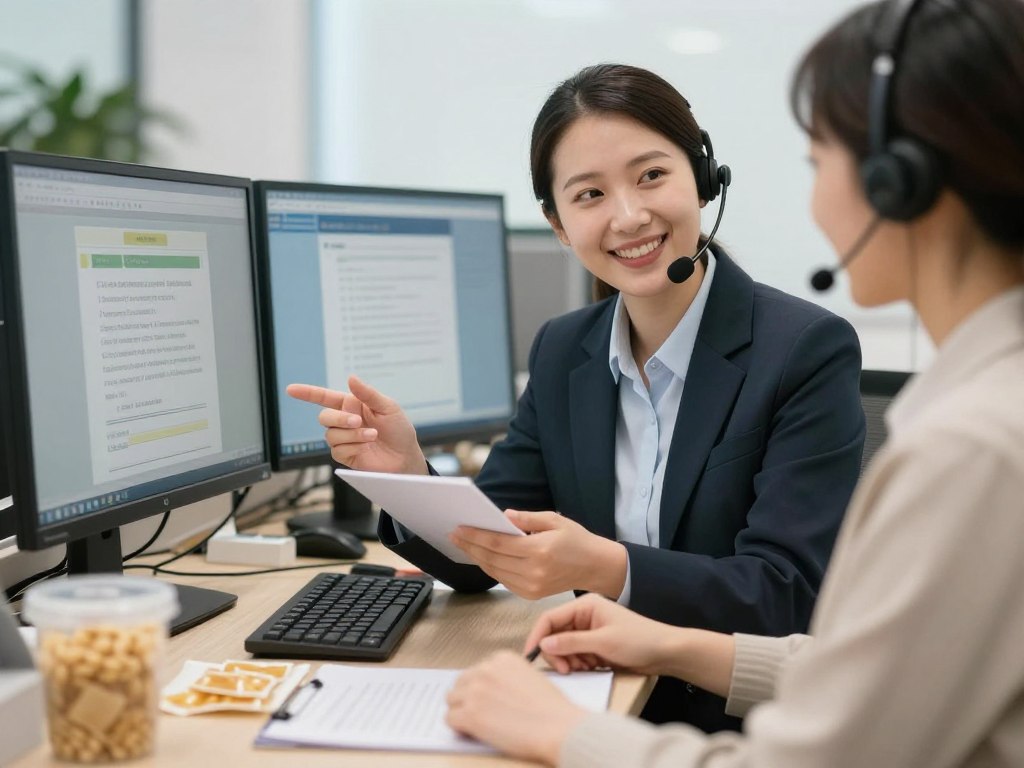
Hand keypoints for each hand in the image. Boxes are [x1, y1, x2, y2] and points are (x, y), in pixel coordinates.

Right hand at [286, 375, 426, 474]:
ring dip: (351, 434)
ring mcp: (344, 439)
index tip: (291, 390)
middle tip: (358, 421)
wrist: (406, 457)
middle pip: (324, 416)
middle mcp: (345, 421)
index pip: (324, 397)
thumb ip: (368, 394)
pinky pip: (337, 450)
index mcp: (352, 405)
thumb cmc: (399, 430)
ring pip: (330, 434)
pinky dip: (352, 446)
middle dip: (339, 418)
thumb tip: (351, 378)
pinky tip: (366, 447)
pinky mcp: (346, 455)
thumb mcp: (388, 407)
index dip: (307, 393)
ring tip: (372, 436)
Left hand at [445, 650, 586, 765]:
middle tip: (480, 712)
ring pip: (452, 699)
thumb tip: (492, 690)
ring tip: (477, 723)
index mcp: (502, 658)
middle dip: (468, 697)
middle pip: (461, 682)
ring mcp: (475, 691)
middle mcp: (486, 670)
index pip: (477, 669)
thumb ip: (507, 677)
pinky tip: (473, 732)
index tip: (486, 697)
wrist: (558, 726)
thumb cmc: (551, 708)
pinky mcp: (470, 714)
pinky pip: (450, 719)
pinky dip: (459, 727)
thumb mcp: (530, 677)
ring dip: (461, 710)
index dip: (480, 686)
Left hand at [450, 510, 626, 599]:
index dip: (476, 536)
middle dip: (470, 546)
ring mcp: (532, 586)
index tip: (459, 528)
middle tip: (454, 534)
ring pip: (494, 571)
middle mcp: (534, 572)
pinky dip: (489, 567)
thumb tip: (504, 515)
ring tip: (463, 544)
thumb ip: (528, 518)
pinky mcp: (530, 594)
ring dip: (476, 557)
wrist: (594, 567)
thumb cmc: (576, 540)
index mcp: (540, 551)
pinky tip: (481, 556)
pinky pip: (503, 580)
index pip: (499, 544)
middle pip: (492, 559)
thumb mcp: (555, 520)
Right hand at [524, 595, 735, 696]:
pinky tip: (591, 667)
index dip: (538, 636)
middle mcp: (583, 615)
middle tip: (566, 670)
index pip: (550, 618)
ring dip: (568, 660)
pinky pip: (575, 655)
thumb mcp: (603, 642)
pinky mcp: (594, 644)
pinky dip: (578, 664)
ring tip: (585, 668)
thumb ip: (571, 643)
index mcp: (584, 605)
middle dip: (557, 653)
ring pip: (563, 647)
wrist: (665, 652)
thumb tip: (543, 644)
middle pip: (554, 634)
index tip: (531, 656)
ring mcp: (589, 630)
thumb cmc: (638, 640)